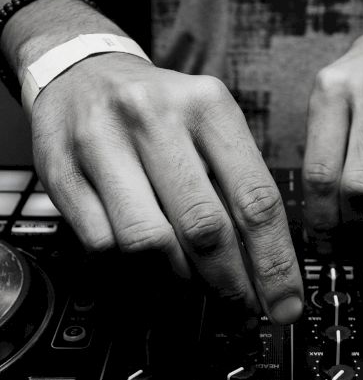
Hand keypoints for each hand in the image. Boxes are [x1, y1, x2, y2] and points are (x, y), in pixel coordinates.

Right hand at [30, 53, 303, 323]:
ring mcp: (102, 143)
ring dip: (180, 277)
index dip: (274, 263)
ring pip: (149, 242)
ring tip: (196, 280)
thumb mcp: (212, 124)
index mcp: (208, 106)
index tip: (284, 303)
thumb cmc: (161, 109)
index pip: (255, 199)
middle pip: (205, 228)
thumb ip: (238, 185)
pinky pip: (104, 244)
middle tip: (244, 305)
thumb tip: (264, 264)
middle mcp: (155, 118)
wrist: (82, 74)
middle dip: (231, 283)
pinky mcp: (61, 171)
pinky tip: (151, 261)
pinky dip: (134, 266)